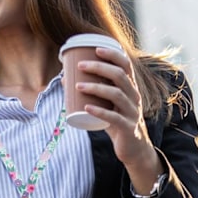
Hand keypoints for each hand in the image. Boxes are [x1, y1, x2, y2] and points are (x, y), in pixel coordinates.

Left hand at [75, 47, 162, 193]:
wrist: (132, 148)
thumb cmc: (115, 121)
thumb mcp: (105, 104)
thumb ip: (89, 91)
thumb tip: (63, 77)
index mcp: (130, 88)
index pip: (125, 65)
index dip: (113, 55)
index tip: (95, 48)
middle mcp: (134, 97)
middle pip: (120, 76)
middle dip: (99, 67)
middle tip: (80, 65)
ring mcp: (133, 112)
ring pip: (116, 94)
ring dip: (96, 87)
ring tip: (78, 85)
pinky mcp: (128, 128)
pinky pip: (114, 118)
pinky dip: (99, 111)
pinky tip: (87, 107)